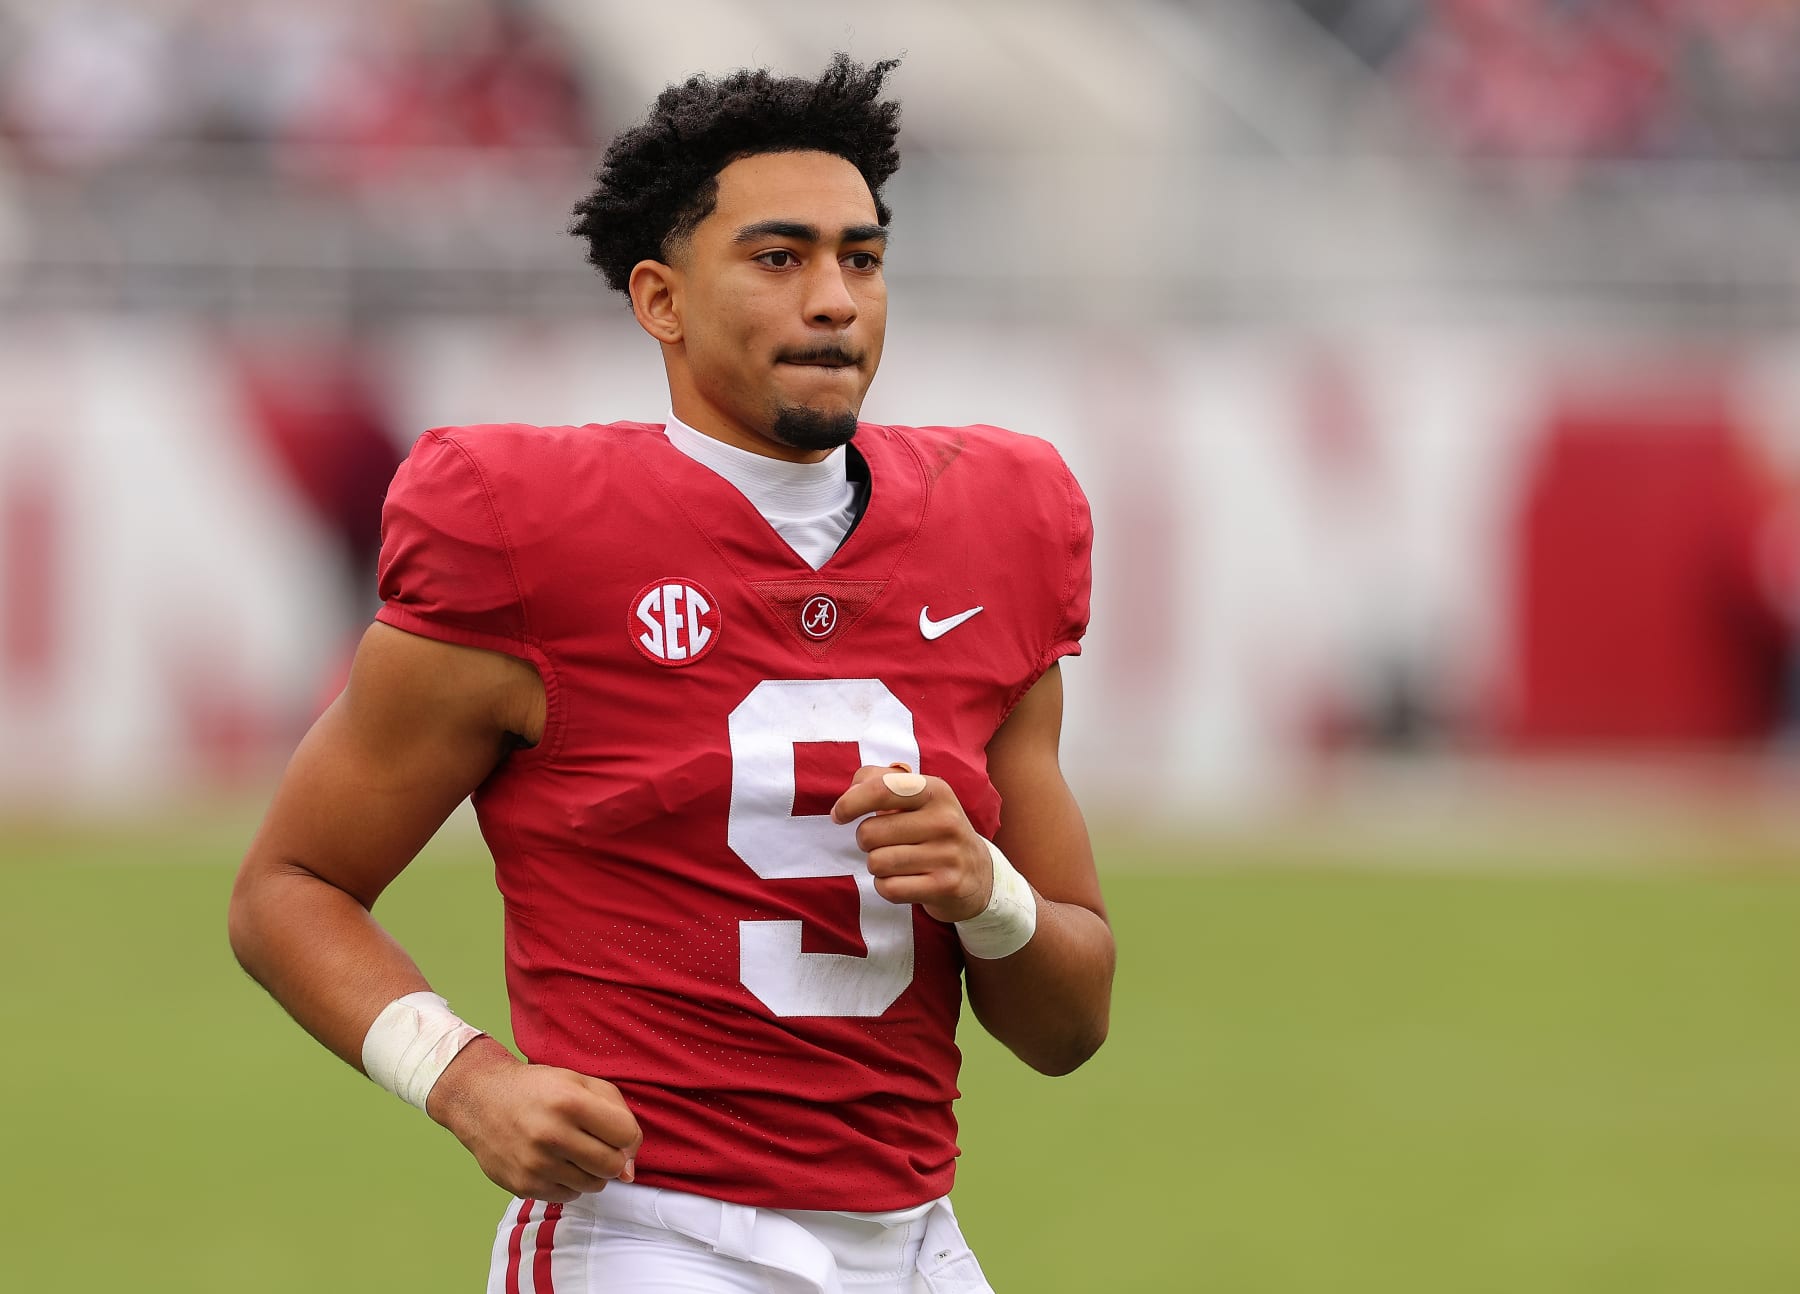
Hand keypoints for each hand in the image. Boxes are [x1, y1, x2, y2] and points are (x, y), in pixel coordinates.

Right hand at [426, 1037, 642, 1202]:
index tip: (616, 1132)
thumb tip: (630, 1170)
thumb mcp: (580, 1082)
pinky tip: (556, 1162)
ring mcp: (535, 1164)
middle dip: (614, 1157)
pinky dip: (570, 1182)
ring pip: (593, 1185)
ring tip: (575, 1151)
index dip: (628, 1135)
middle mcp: (551, 1135)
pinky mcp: (523, 1185)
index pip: (626, 1135)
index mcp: (569, 1102)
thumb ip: (617, 1114)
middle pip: (612, 1165)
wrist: (480, 1100)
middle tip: (598, 1144)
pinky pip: (568, 1196)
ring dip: (592, 1171)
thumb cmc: (538, 1089)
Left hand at [830, 766, 992, 923]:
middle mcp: (945, 820)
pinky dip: (886, 887)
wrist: (978, 872)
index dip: (850, 802)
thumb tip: (849, 793)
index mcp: (935, 790)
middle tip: (885, 843)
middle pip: (869, 832)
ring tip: (897, 862)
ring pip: (877, 862)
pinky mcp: (946, 886)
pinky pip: (889, 888)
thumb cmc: (932, 829)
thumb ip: (878, 782)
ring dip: (877, 866)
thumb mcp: (916, 797)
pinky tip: (903, 881)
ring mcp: (948, 854)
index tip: (838, 815)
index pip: (881, 789)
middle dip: (866, 841)